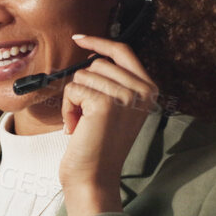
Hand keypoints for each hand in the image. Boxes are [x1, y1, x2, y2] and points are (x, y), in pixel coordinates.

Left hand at [58, 33, 159, 215]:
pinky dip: (67, 108)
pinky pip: (73, 89)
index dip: (99, 42)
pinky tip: (76, 128)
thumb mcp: (114, 108)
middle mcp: (142, 90)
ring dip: (73, 100)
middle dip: (82, 87)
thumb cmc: (97, 145)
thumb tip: (91, 54)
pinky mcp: (105, 102)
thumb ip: (112, 82)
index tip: (78, 38)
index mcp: (148, 89)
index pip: (123, 51)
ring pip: (82, 75)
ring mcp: (126, 95)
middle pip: (97, 63)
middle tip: (84, 116)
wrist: (94, 177)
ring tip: (82, 124)